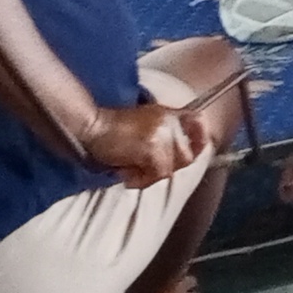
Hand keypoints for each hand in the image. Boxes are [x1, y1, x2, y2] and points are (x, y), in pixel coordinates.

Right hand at [79, 102, 208, 188]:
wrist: (92, 126)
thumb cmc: (111, 129)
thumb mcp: (143, 120)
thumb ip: (163, 132)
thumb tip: (178, 154)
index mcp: (168, 113)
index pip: (199, 120)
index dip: (200, 139)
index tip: (195, 150)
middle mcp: (169, 121)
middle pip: (187, 156)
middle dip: (167, 168)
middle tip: (144, 170)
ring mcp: (162, 134)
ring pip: (171, 168)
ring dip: (150, 176)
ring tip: (132, 171)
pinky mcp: (152, 148)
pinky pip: (158, 174)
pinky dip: (142, 179)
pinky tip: (127, 174)